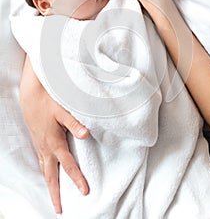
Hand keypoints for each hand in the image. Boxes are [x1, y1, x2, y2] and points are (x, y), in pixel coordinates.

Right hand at [20, 56, 88, 213]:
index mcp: (54, 142)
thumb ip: (75, 123)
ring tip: (54, 197)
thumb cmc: (49, 101)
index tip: (85, 192)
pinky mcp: (38, 141)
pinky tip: (48, 173)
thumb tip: (87, 135)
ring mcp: (40, 145)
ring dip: (50, 185)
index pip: (68, 165)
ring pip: (45, 170)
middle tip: (60, 209)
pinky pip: (41, 162)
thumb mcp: (63, 111)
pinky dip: (45, 172)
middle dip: (56, 193)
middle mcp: (46, 148)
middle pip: (51, 176)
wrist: (31, 94)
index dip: (77, 179)